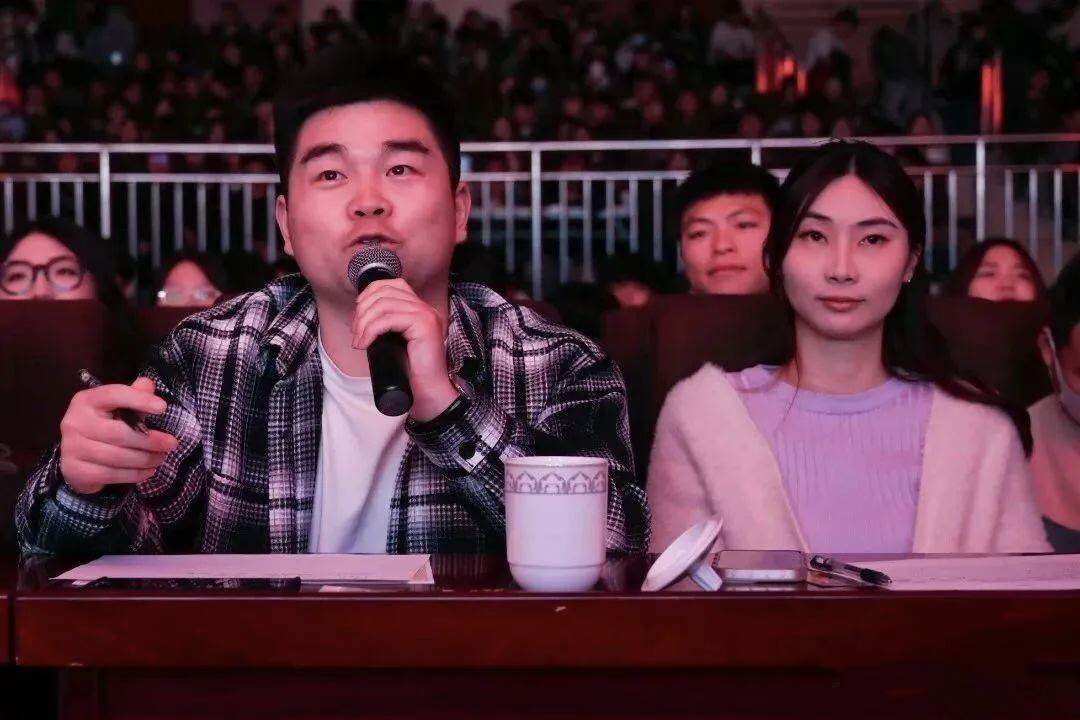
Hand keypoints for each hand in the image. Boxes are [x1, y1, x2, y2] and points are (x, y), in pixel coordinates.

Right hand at [58, 377, 178, 494]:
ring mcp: (72, 448)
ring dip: (146, 459)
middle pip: (119, 433)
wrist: (77, 455)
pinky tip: (149, 471)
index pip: (113, 395)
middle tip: (171, 444)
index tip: (162, 407)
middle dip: (150, 440)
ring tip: (161, 458)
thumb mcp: (117, 407)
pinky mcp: (75, 470)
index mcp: (86, 401)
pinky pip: (112, 474)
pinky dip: (135, 474)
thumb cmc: (104, 425)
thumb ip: (134, 394)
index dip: (138, 399)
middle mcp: (75, 422)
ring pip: (117, 457)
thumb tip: (148, 385)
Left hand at [352, 279, 458, 421]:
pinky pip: (389, 319)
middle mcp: (425, 308)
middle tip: (356, 333)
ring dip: (364, 322)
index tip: (358, 314)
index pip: (393, 284)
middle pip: (386, 291)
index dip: (370, 293)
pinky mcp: (424, 325)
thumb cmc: (411, 374)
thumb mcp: (395, 343)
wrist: (428, 393)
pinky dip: (371, 330)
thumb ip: (386, 327)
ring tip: (359, 341)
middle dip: (363, 310)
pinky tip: (365, 344)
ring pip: (384, 304)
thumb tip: (360, 318)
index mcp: (420, 310)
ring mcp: (426, 315)